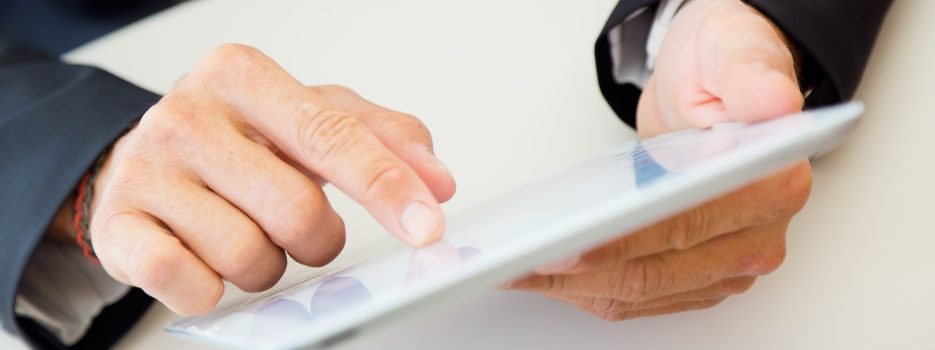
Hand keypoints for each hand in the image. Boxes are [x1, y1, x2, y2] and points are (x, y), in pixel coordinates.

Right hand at [84, 44, 455, 314]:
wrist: (146, 158)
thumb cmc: (241, 138)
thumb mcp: (313, 116)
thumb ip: (384, 138)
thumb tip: (437, 182)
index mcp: (242, 77)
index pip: (331, 135)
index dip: (385, 185)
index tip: (426, 223)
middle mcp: (187, 114)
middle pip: (296, 211)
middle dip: (317, 237)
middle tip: (300, 226)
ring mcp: (145, 169)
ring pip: (248, 257)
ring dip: (267, 265)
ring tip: (246, 232)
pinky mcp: (116, 225)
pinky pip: (189, 285)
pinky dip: (213, 288)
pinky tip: (206, 259)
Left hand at [507, 0, 809, 319]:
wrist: (713, 90)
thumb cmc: (719, 70)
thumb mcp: (731, 52)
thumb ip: (751, 76)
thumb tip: (771, 102)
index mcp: (771, 186)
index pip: (684, 226)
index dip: (620, 241)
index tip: (567, 244)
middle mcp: (755, 238)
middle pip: (653, 273)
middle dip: (578, 271)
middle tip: (518, 261)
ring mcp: (723, 264)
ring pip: (636, 293)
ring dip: (570, 286)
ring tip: (514, 269)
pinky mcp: (693, 275)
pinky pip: (633, 297)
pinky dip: (581, 288)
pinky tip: (540, 273)